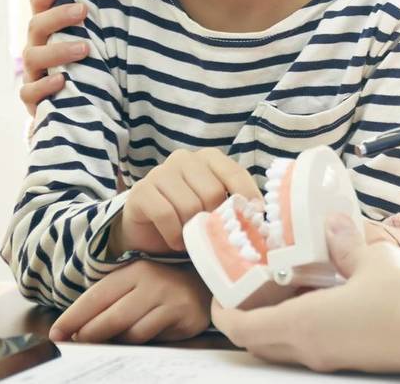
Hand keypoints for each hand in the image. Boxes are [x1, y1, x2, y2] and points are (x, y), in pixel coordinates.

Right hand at [19, 0, 90, 115]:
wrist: (77, 111)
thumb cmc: (89, 67)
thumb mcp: (93, 42)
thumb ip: (98, 22)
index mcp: (47, 31)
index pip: (40, 3)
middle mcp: (36, 49)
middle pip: (36, 26)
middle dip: (58, 16)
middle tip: (83, 10)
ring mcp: (33, 75)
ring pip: (33, 57)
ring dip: (58, 50)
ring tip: (85, 49)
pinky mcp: (34, 102)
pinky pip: (29, 93)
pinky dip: (44, 86)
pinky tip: (62, 80)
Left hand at [49, 260, 210, 343]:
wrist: (207, 284)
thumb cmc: (163, 287)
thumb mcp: (136, 284)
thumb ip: (111, 301)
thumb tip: (76, 330)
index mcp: (133, 270)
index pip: (95, 296)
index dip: (73, 317)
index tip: (56, 333)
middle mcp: (151, 282)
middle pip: (109, 318)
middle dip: (88, 335)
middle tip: (76, 346)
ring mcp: (168, 299)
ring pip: (128, 332)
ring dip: (114, 342)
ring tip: (107, 343)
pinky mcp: (182, 317)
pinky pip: (150, 338)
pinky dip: (138, 343)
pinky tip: (137, 338)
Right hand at [113, 148, 260, 254]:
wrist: (146, 229)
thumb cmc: (187, 215)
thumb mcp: (215, 206)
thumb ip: (233, 202)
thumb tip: (258, 212)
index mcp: (208, 158)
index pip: (234, 172)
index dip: (247, 196)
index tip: (255, 217)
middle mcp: (184, 159)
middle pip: (213, 192)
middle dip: (214, 218)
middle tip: (210, 233)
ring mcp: (160, 172)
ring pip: (190, 206)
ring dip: (192, 230)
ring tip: (191, 237)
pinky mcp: (141, 192)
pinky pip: (166, 215)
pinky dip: (174, 236)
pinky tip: (176, 241)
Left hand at [212, 214, 399, 374]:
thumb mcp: (376, 258)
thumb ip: (345, 242)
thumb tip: (329, 223)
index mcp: (305, 325)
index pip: (240, 327)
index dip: (221, 307)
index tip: (220, 283)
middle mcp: (313, 349)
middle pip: (259, 341)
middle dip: (246, 312)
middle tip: (251, 277)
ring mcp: (335, 358)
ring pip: (286, 345)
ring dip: (276, 317)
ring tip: (286, 279)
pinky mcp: (356, 359)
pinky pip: (313, 343)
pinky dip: (304, 320)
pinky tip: (325, 290)